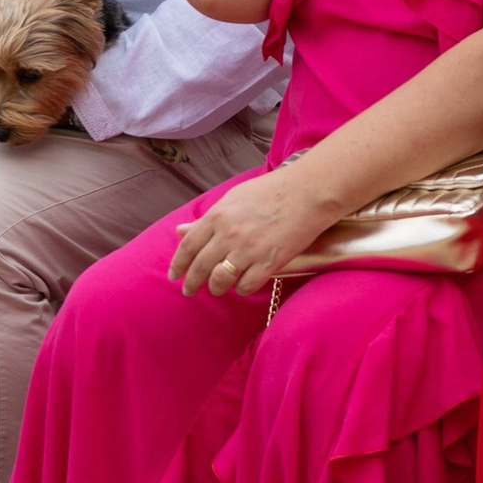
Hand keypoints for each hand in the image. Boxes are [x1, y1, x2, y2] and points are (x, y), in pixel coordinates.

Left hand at [168, 163, 338, 302]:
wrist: (308, 192)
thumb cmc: (271, 191)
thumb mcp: (233, 198)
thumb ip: (207, 219)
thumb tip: (181, 230)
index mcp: (218, 216)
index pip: (188, 247)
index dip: (178, 264)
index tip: (173, 276)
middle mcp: (229, 235)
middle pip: (200, 267)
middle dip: (191, 283)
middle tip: (189, 291)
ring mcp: (249, 250)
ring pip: (220, 281)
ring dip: (216, 288)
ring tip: (218, 289)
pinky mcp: (269, 262)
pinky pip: (246, 286)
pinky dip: (242, 289)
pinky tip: (243, 284)